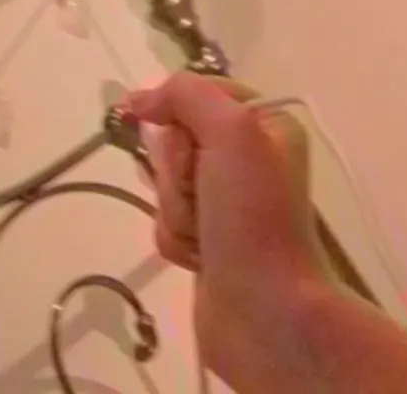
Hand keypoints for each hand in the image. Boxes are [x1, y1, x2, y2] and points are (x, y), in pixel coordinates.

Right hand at [124, 71, 335, 389]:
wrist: (266, 313)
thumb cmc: (254, 215)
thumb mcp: (232, 132)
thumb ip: (186, 96)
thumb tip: (140, 99)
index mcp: (264, 123)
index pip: (198, 93)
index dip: (178, 114)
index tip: (172, 135)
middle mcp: (248, 159)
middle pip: (176, 141)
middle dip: (177, 172)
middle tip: (204, 194)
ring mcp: (226, 204)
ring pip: (165, 186)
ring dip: (176, 211)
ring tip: (205, 236)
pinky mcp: (208, 243)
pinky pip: (167, 225)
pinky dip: (176, 241)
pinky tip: (199, 260)